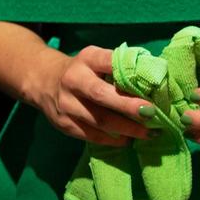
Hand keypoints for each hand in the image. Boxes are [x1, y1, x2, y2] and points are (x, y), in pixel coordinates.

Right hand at [29, 46, 151, 147]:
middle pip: (102, 95)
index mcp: (87, 59)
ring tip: (148, 133)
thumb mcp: (97, 60)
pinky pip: (91, 135)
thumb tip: (156, 78)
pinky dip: (112, 140)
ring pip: (99, 120)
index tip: (151, 84)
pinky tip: (129, 140)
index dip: (128, 72)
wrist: (44, 80)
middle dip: (129, 106)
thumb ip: (120, 66)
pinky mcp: (64, 124)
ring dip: (126, 129)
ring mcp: (67, 104)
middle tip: (152, 113)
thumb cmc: (84, 70)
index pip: (108, 61)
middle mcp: (74, 80)